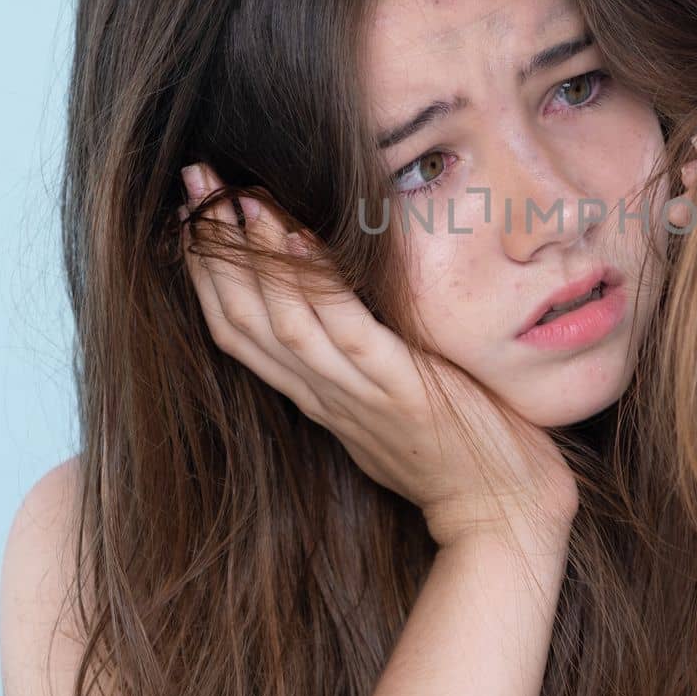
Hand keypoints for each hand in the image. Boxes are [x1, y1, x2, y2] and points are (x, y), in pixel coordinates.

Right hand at [178, 163, 578, 553]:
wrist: (505, 514)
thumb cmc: (460, 454)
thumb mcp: (393, 405)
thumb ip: (361, 366)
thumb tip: (346, 319)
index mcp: (317, 397)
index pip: (238, 331)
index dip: (208, 273)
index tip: (191, 215)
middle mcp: (324, 394)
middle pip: (242, 319)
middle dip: (213, 249)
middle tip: (193, 181)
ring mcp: (358, 394)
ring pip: (281, 321)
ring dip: (253, 256)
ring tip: (235, 195)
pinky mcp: (398, 390)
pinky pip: (345, 332)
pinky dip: (317, 284)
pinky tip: (299, 237)